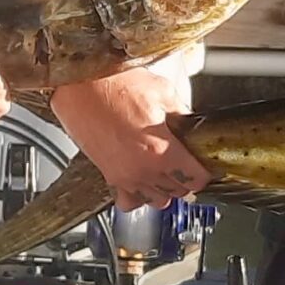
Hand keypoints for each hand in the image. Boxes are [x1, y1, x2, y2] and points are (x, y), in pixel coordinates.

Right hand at [51, 63, 208, 210]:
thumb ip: (182, 115)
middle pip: (180, 191)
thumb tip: (192, 127)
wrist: (79, 84)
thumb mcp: (162, 91)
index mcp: (161, 150)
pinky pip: (130, 201)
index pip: (197, 178)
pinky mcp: (109, 175)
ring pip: (158, 200)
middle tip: (187, 159)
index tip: (205, 163)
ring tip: (167, 169)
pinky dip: (139, 196)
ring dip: (166, 188)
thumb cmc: (113, 82)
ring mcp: (125, 176)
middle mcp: (144, 169)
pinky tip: (143, 180)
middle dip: (187, 177)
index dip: (205, 170)